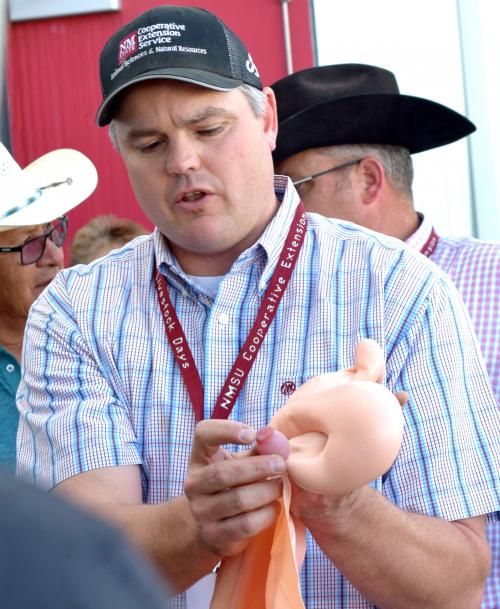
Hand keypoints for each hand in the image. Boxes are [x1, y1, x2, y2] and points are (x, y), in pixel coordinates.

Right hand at [184, 419, 286, 557]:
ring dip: (265, 491)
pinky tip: (274, 507)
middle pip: (223, 473)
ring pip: (238, 500)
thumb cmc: (231, 485)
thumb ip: (257, 449)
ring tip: (280, 486)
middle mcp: (194, 484)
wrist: (209, 527)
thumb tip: (274, 435)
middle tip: (281, 464)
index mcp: (200, 458)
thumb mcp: (238, 463)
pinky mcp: (214, 535)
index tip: (252, 434)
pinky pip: (246, 524)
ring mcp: (201, 512)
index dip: (227, 430)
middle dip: (257, 467)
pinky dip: (266, 514)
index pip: (203, 434)